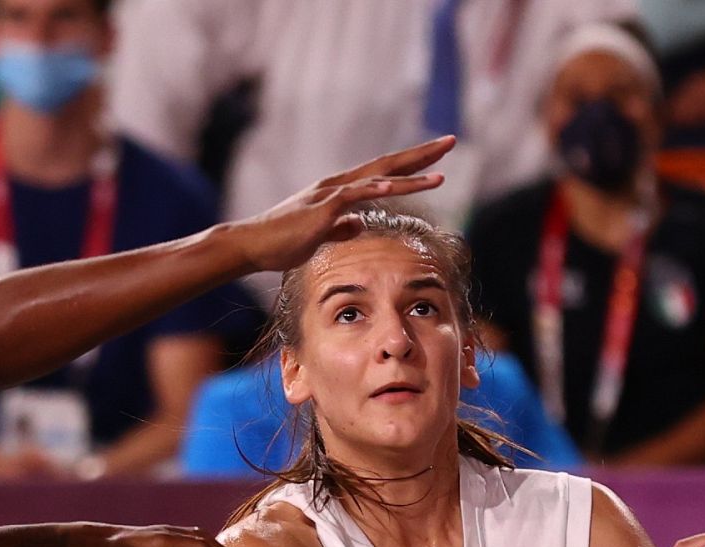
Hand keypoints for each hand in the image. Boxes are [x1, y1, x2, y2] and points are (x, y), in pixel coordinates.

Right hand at [222, 135, 455, 272]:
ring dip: (412, 171)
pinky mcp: (323, 208)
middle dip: (421, 155)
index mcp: (339, 192)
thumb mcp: (319, 236)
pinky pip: (357, 194)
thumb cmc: (281, 244)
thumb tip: (358, 223)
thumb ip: (339, 227)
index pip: (382, 173)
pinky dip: (380, 188)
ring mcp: (331, 194)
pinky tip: (400, 184)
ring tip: (442, 165)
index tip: (437, 161)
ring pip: (379, 176)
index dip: (411, 166)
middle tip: (452, 141)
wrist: (252, 246)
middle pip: (387, 164)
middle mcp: (338, 185)